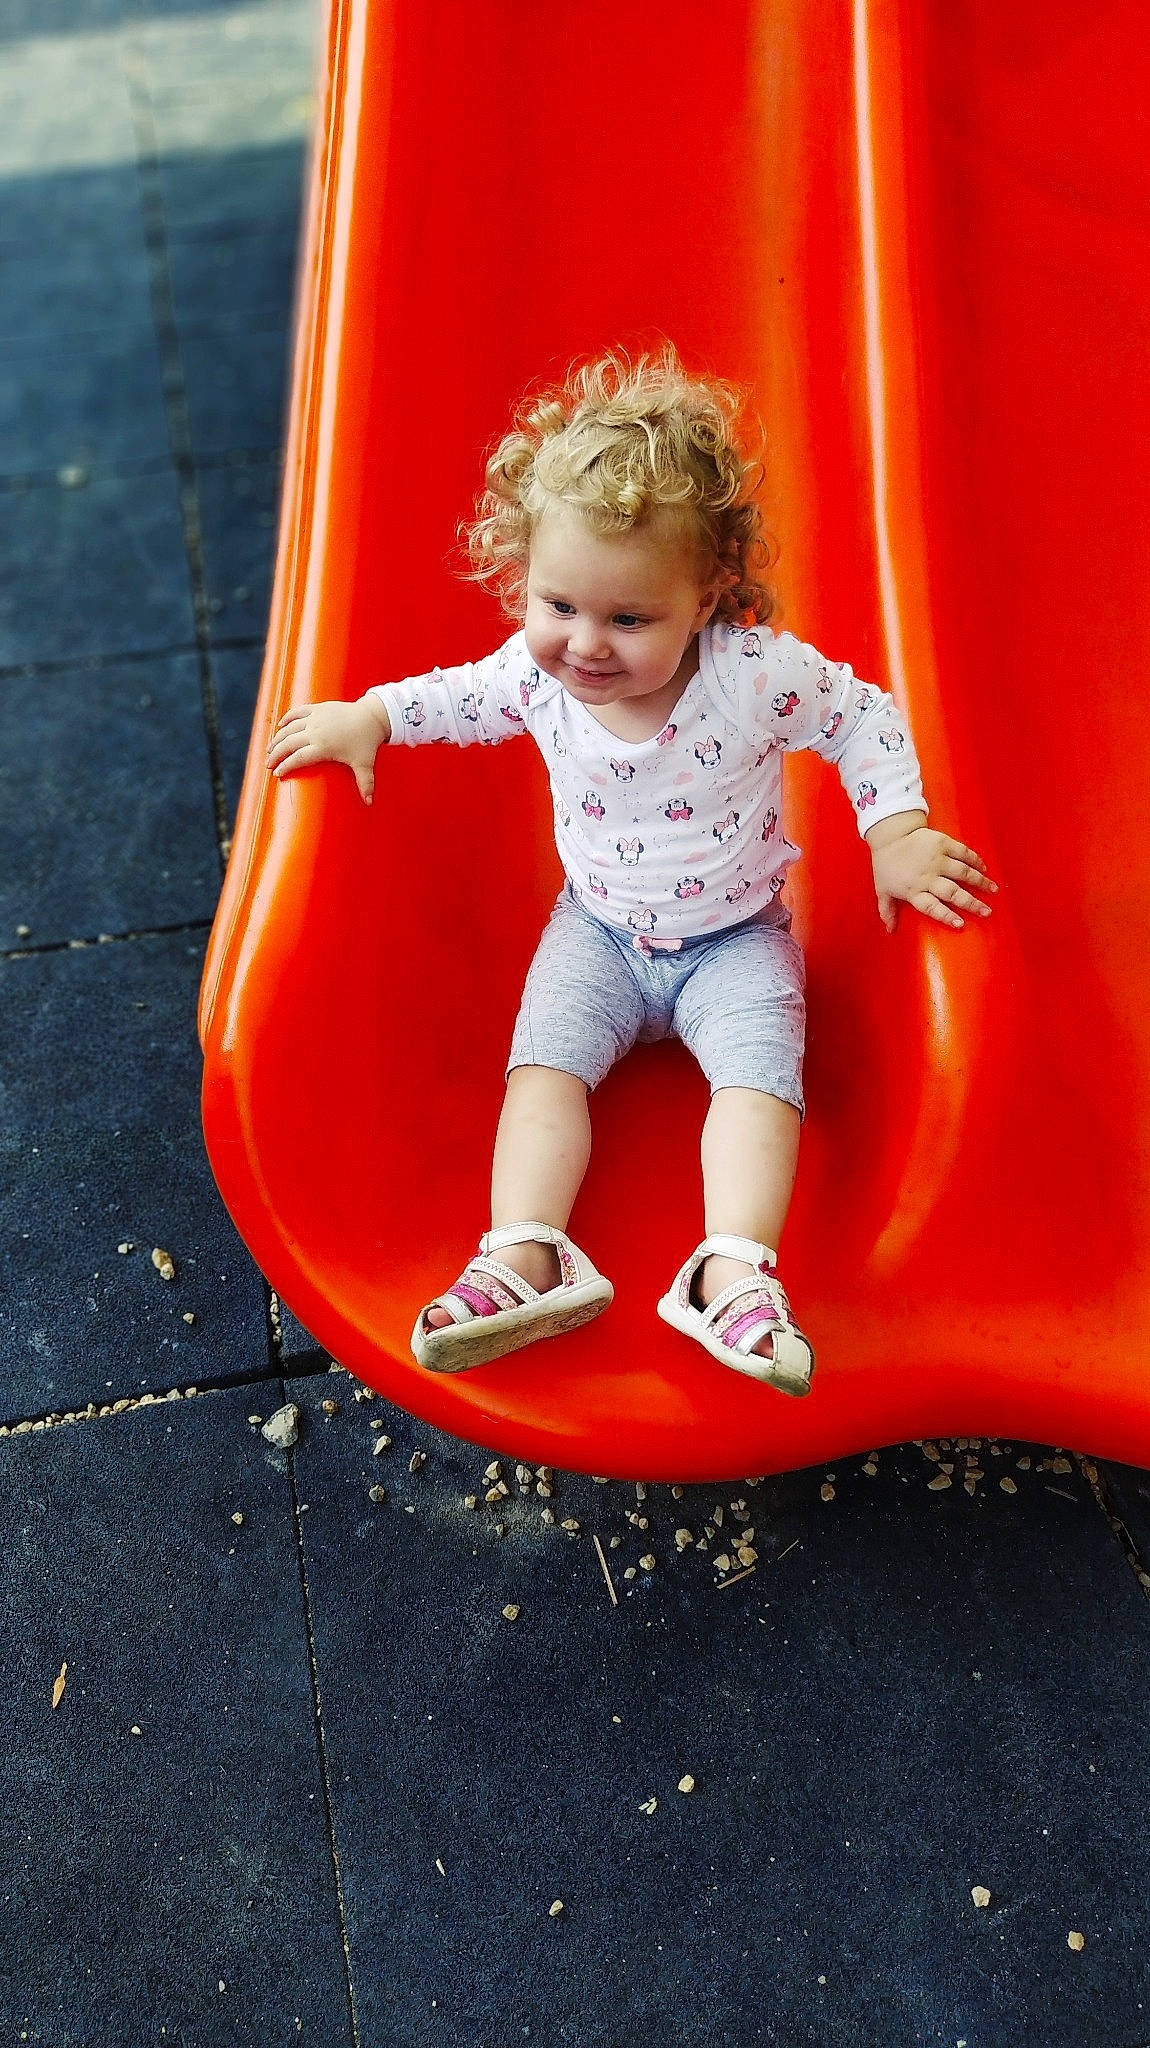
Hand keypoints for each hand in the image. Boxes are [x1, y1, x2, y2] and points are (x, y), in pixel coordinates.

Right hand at [265, 697, 390, 804]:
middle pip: (288, 744)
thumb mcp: (365, 764)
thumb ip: (365, 784)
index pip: (298, 758)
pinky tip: (280, 726)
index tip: (277, 774)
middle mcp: (315, 731)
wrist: (372, 716)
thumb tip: (369, 803)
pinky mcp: (318, 708)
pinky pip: (297, 712)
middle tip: (268, 764)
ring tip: (269, 749)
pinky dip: (287, 718)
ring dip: (277, 738)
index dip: (285, 766)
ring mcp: (315, 718)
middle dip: (275, 754)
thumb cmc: (367, 742)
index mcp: (323, 746)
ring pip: (289, 728)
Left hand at [866, 817, 996, 932]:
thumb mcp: (882, 890)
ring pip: (962, 872)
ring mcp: (936, 858)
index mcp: (913, 891)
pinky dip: (975, 860)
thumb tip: (890, 930)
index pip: (932, 907)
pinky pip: (963, 852)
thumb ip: (887, 911)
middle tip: (986, 912)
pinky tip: (984, 868)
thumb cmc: (886, 865)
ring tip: (993, 890)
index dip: (946, 916)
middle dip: (971, 903)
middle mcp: (927, 876)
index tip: (961, 924)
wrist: (889, 835)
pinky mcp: (942, 842)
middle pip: (952, 892)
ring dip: (980, 882)